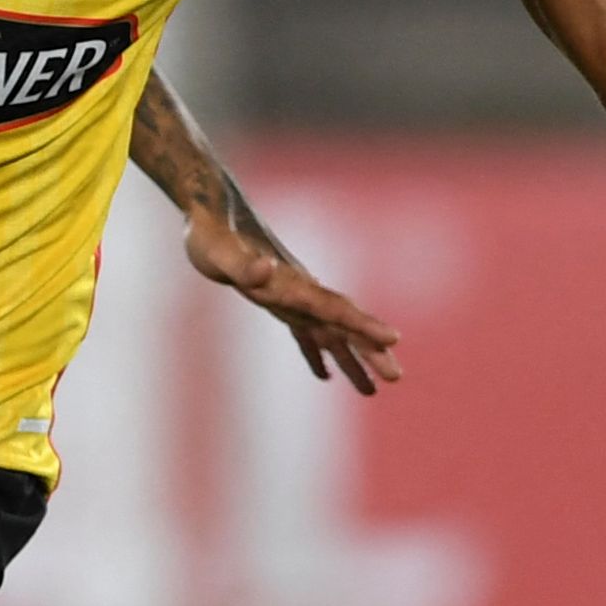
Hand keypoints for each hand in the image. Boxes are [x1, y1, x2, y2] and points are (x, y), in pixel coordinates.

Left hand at [178, 201, 403, 394]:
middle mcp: (299, 291)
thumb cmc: (210, 233)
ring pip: (329, 332)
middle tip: (396, 377)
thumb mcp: (218, 252)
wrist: (209, 213)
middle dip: (369, 350)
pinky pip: (303, 332)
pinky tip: (326, 376)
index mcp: (291, 283)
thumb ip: (242, 264)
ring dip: (352, 359)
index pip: (334, 307)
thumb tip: (267, 269)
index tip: (393, 340)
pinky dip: (316, 354)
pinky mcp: (274, 300)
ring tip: (372, 391)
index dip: (362, 325)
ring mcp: (290, 296)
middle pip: (341, 324)